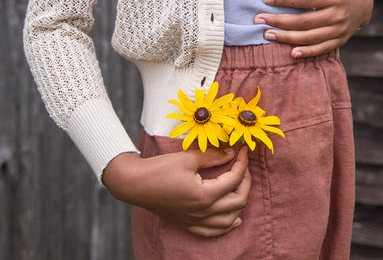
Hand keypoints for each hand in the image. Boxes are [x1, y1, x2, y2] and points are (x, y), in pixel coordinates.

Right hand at [102, 145, 250, 236]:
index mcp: (204, 195)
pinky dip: (227, 225)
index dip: (242, 163)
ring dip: (240, 203)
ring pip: (230, 220)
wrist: (136, 184)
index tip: (244, 150)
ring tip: (241, 185)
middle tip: (243, 164)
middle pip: (238, 201)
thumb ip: (212, 156)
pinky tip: (234, 218)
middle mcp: (203, 212)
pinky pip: (214, 232)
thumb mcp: (188, 157)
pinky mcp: (188, 224)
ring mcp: (196, 221)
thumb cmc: (160, 169)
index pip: (234, 179)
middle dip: (246, 181)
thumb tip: (231, 152)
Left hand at [254, 0, 373, 58]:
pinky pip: (321, 49)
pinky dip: (306, 52)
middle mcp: (337, 15)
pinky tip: (290, 52)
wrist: (365, 5)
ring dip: (287, 37)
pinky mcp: (339, 41)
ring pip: (310, 37)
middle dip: (279, 21)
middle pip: (304, 21)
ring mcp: (339, 30)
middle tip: (259, 19)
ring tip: (267, 34)